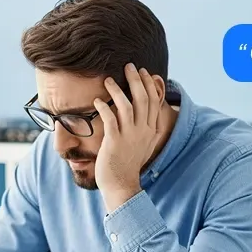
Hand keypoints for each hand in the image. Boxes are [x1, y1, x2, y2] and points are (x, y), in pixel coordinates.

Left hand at [93, 63, 162, 203]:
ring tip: (108, 80)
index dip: (149, 84)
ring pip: (127, 106)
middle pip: (143, 99)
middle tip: (128, 66)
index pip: (154, 101)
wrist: (121, 184)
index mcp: (151, 130)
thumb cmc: (129, 163)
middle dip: (136, 80)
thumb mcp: (145, 144)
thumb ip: (147, 127)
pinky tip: (97, 100)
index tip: (143, 72)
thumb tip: (149, 112)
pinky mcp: (114, 142)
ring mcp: (129, 136)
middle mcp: (143, 131)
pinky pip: (110, 119)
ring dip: (117, 90)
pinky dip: (104, 107)